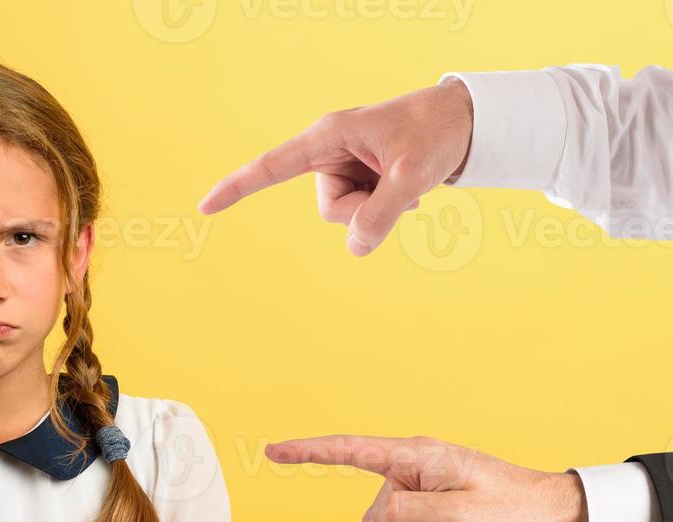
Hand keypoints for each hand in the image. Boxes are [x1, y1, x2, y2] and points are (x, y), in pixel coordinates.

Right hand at [198, 78, 473, 255]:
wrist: (466, 121)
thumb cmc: (436, 133)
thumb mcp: (412, 175)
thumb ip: (381, 214)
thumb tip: (356, 249)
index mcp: (328, 136)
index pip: (272, 167)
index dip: (237, 187)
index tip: (205, 206)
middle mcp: (329, 151)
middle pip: (328, 208)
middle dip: (364, 211)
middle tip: (402, 190)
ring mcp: (344, 167)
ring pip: (345, 214)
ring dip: (378, 209)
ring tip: (407, 186)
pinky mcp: (358, 178)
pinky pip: (361, 212)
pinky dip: (385, 208)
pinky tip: (406, 189)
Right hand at [265, 435, 588, 521]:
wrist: (553, 514)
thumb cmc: (508, 512)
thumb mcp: (449, 520)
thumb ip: (399, 516)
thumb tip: (371, 520)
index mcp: (415, 457)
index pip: (348, 450)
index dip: (307, 452)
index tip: (273, 450)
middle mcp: (414, 464)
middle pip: (378, 511)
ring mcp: (424, 481)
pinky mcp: (433, 497)